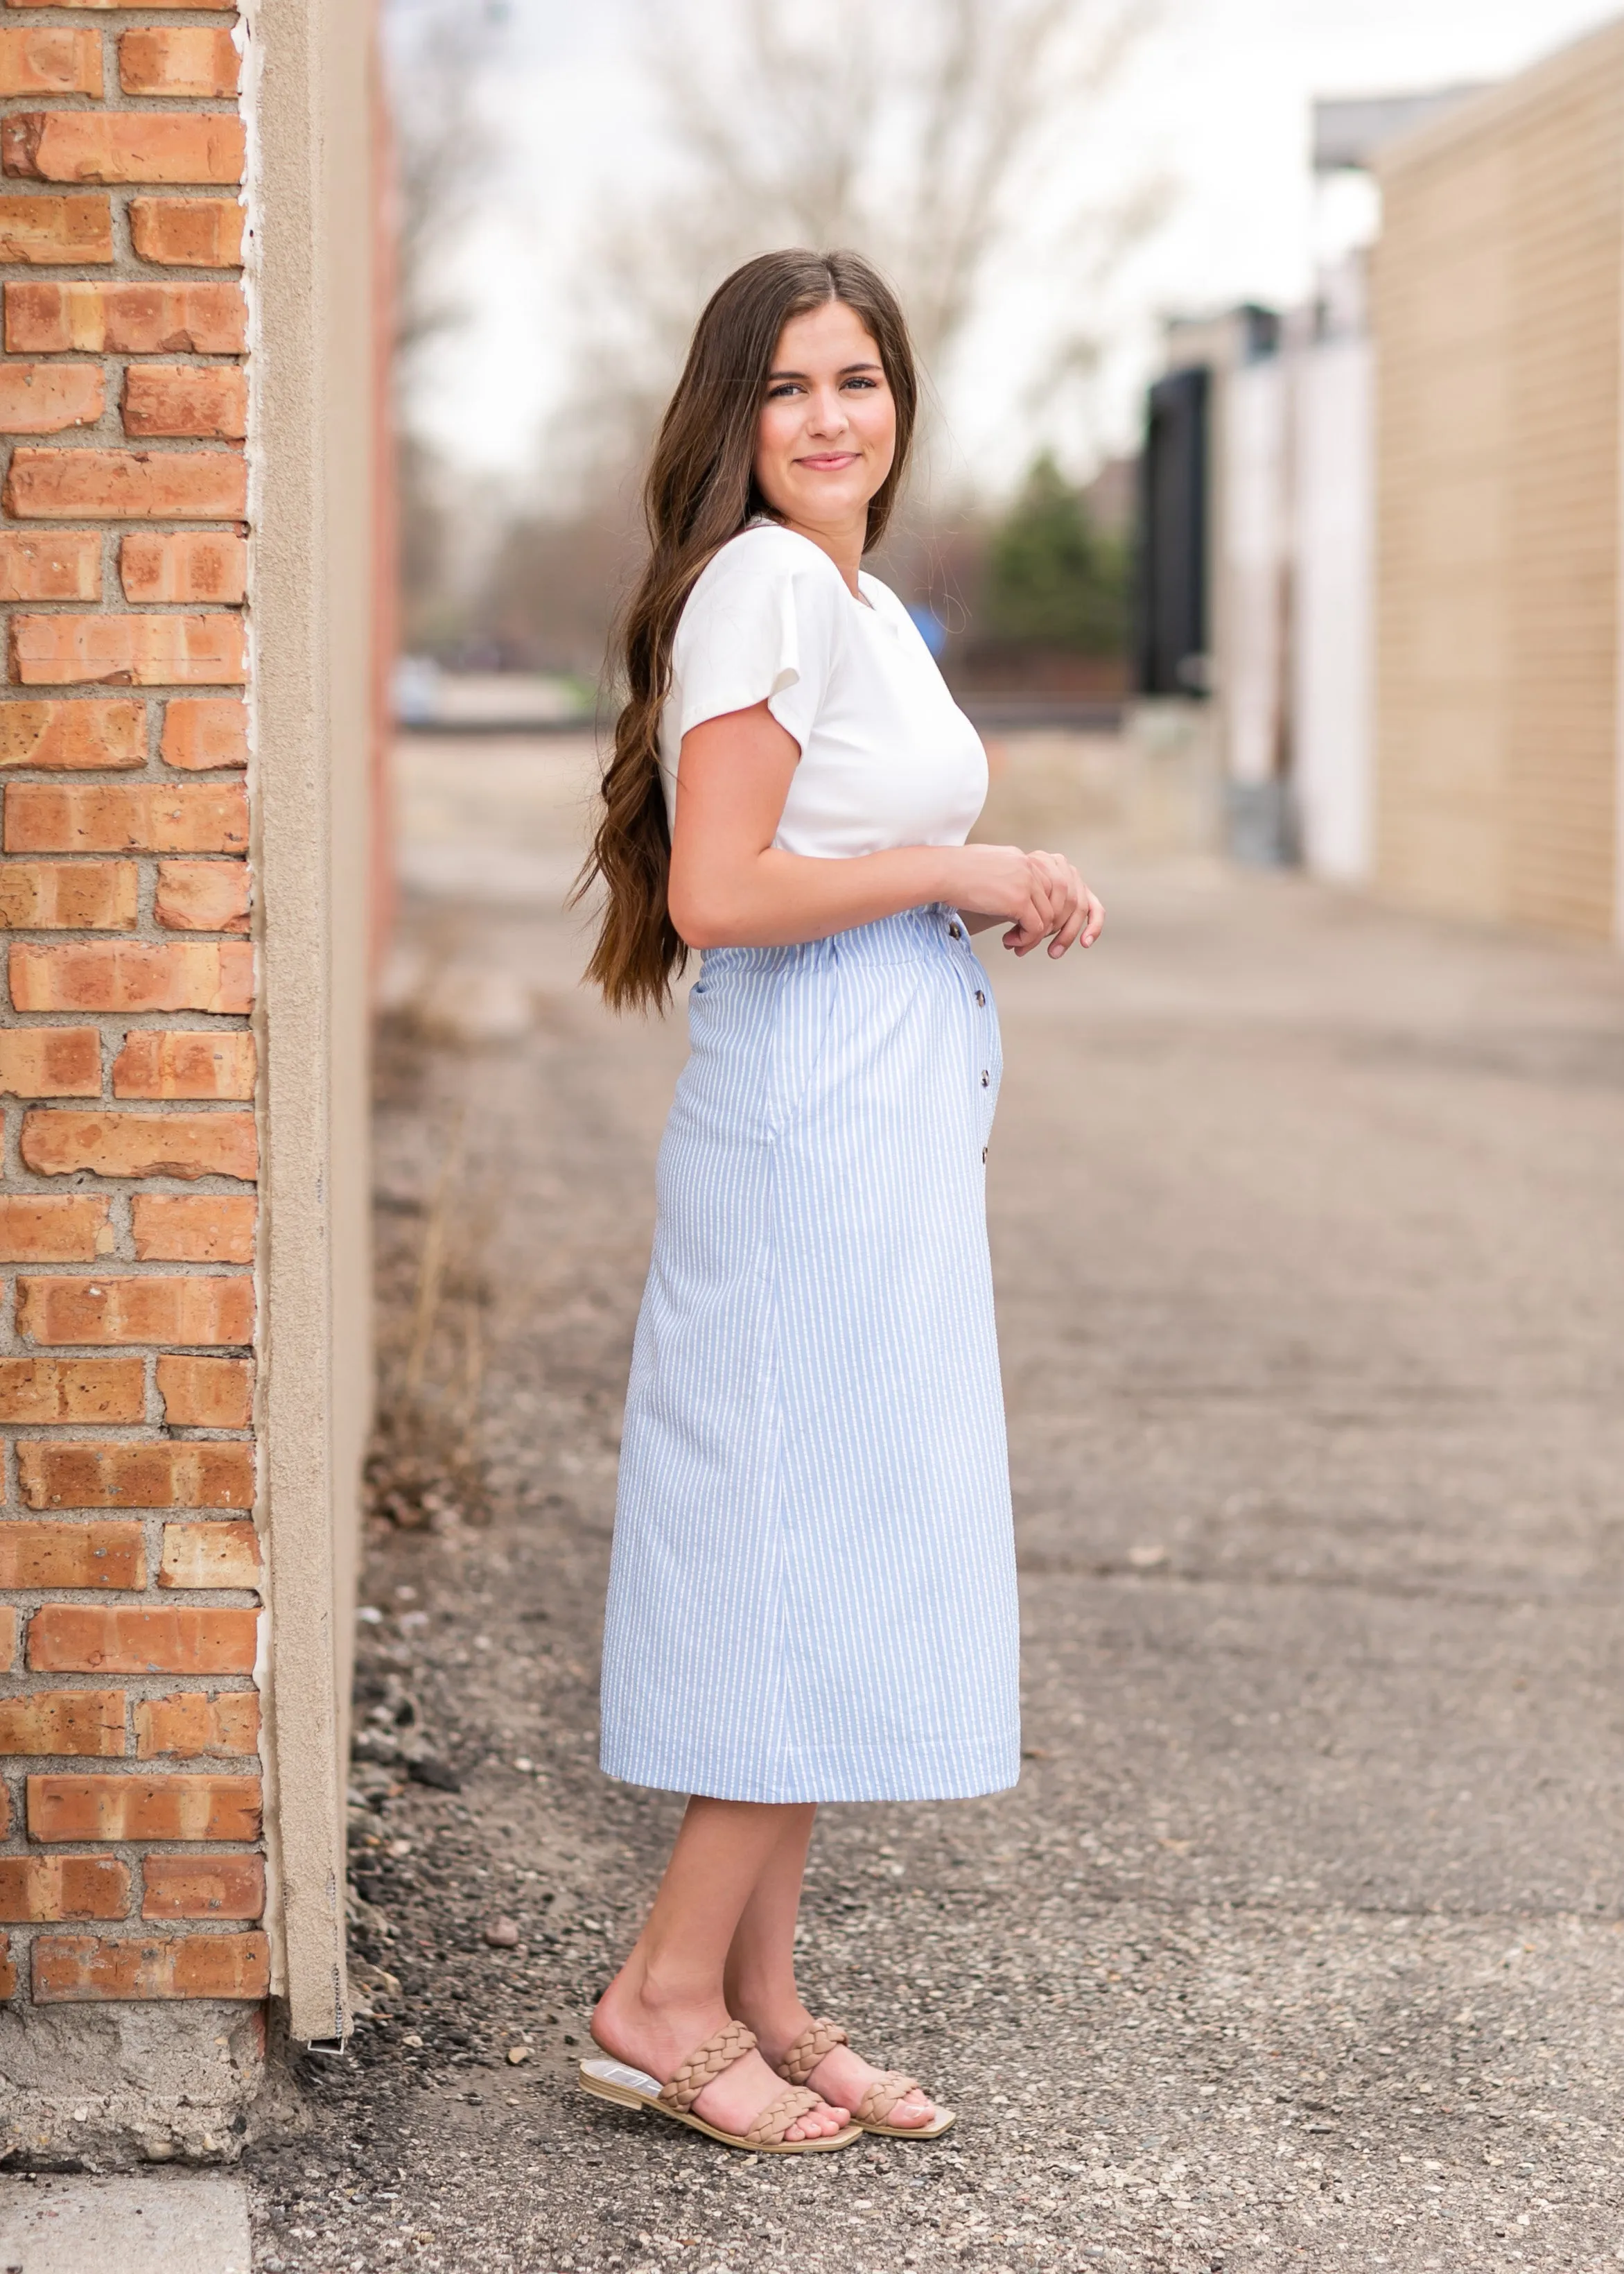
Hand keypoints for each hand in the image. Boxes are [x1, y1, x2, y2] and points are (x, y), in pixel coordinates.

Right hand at [944, 845, 1103, 957]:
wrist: (942, 873)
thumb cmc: (955, 875)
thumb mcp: (988, 870)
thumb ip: (1006, 880)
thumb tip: (1013, 900)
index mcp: (1023, 860)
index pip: (1049, 888)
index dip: (1043, 910)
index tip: (1026, 925)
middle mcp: (1030, 867)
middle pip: (1055, 903)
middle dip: (1045, 926)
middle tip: (1027, 940)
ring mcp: (1027, 882)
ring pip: (1048, 918)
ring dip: (1034, 937)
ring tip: (1016, 945)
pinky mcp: (1019, 899)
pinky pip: (1036, 927)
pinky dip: (1027, 940)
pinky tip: (1010, 942)